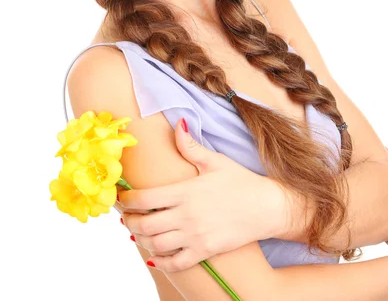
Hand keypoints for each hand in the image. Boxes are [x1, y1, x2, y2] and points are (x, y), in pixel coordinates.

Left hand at [117, 118, 282, 272]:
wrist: (267, 207)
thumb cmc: (241, 181)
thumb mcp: (215, 160)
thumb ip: (190, 146)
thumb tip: (177, 123)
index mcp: (185, 191)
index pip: (145, 198)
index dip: (127, 200)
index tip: (120, 198)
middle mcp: (186, 215)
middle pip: (144, 225)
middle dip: (129, 221)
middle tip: (126, 217)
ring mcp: (195, 235)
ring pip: (155, 245)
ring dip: (141, 240)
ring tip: (138, 233)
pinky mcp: (205, 251)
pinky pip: (176, 263)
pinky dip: (161, 262)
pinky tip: (154, 255)